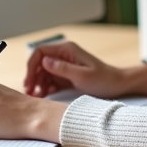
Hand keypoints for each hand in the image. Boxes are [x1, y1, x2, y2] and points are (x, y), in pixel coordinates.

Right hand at [23, 41, 146, 100]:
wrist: (117, 85)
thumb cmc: (103, 79)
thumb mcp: (83, 76)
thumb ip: (63, 69)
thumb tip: (44, 61)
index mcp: (67, 49)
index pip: (40, 52)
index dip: (31, 65)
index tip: (29, 81)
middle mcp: (63, 55)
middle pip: (39, 63)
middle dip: (32, 77)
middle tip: (29, 92)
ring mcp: (63, 66)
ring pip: (42, 73)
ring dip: (37, 84)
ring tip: (35, 97)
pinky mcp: (65, 76)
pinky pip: (49, 80)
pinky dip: (44, 88)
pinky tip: (44, 96)